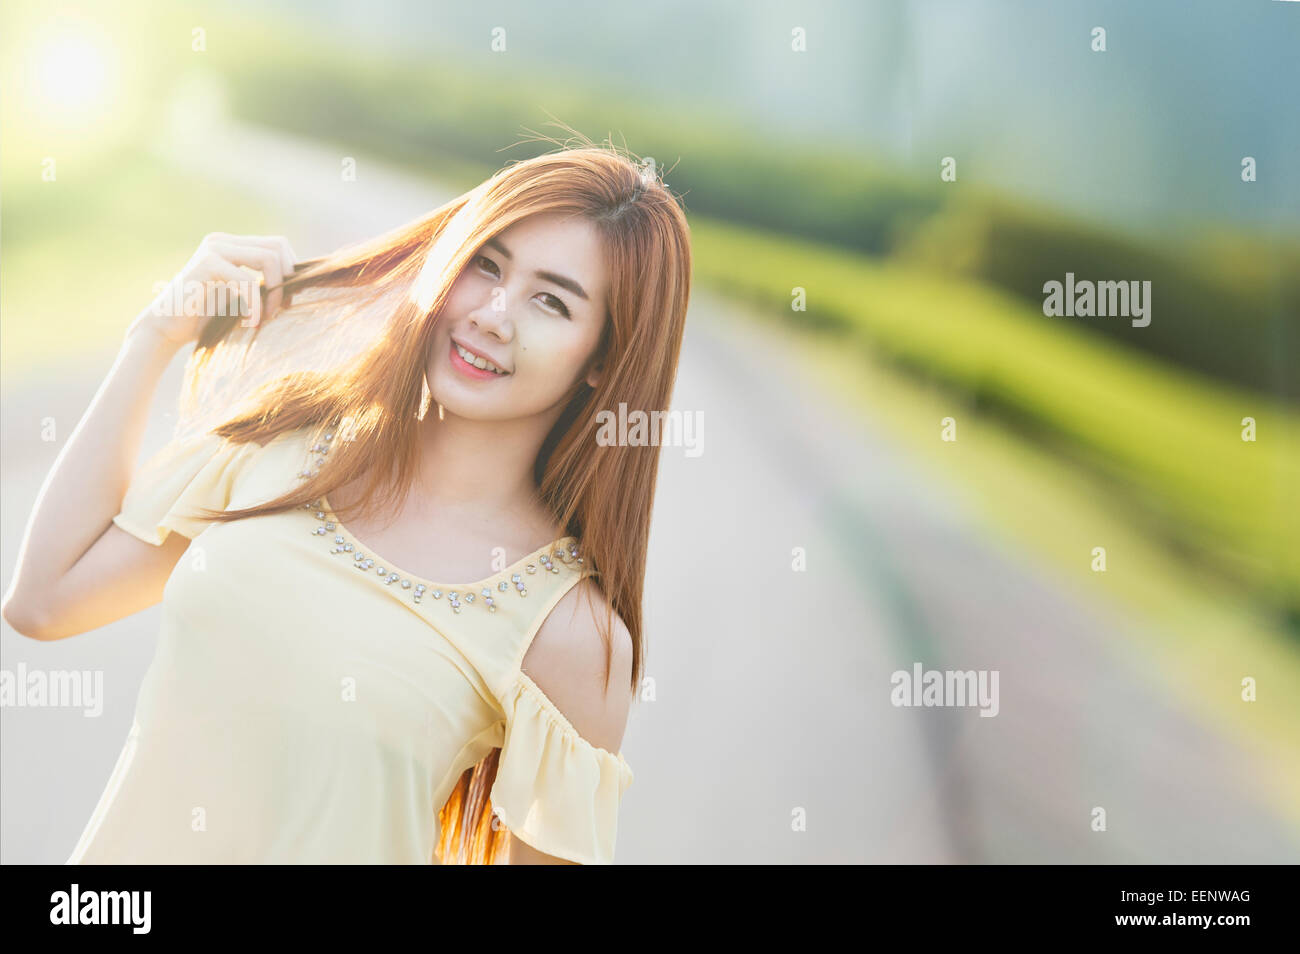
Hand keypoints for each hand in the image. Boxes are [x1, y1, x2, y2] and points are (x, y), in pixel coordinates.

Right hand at [130, 233, 298, 345]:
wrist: (168, 329)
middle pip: (278, 247)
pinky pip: (248, 281)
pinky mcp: (206, 265)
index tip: (285, 302)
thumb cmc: (207, 318)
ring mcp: (213, 250)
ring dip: (274, 293)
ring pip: (268, 259)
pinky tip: (248, 323)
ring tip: (263, 318)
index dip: (290, 272)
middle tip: (277, 311)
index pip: (278, 244)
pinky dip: (254, 305)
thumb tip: (302, 284)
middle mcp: (223, 241)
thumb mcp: (243, 297)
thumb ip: (265, 285)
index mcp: (232, 245)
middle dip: (285, 282)